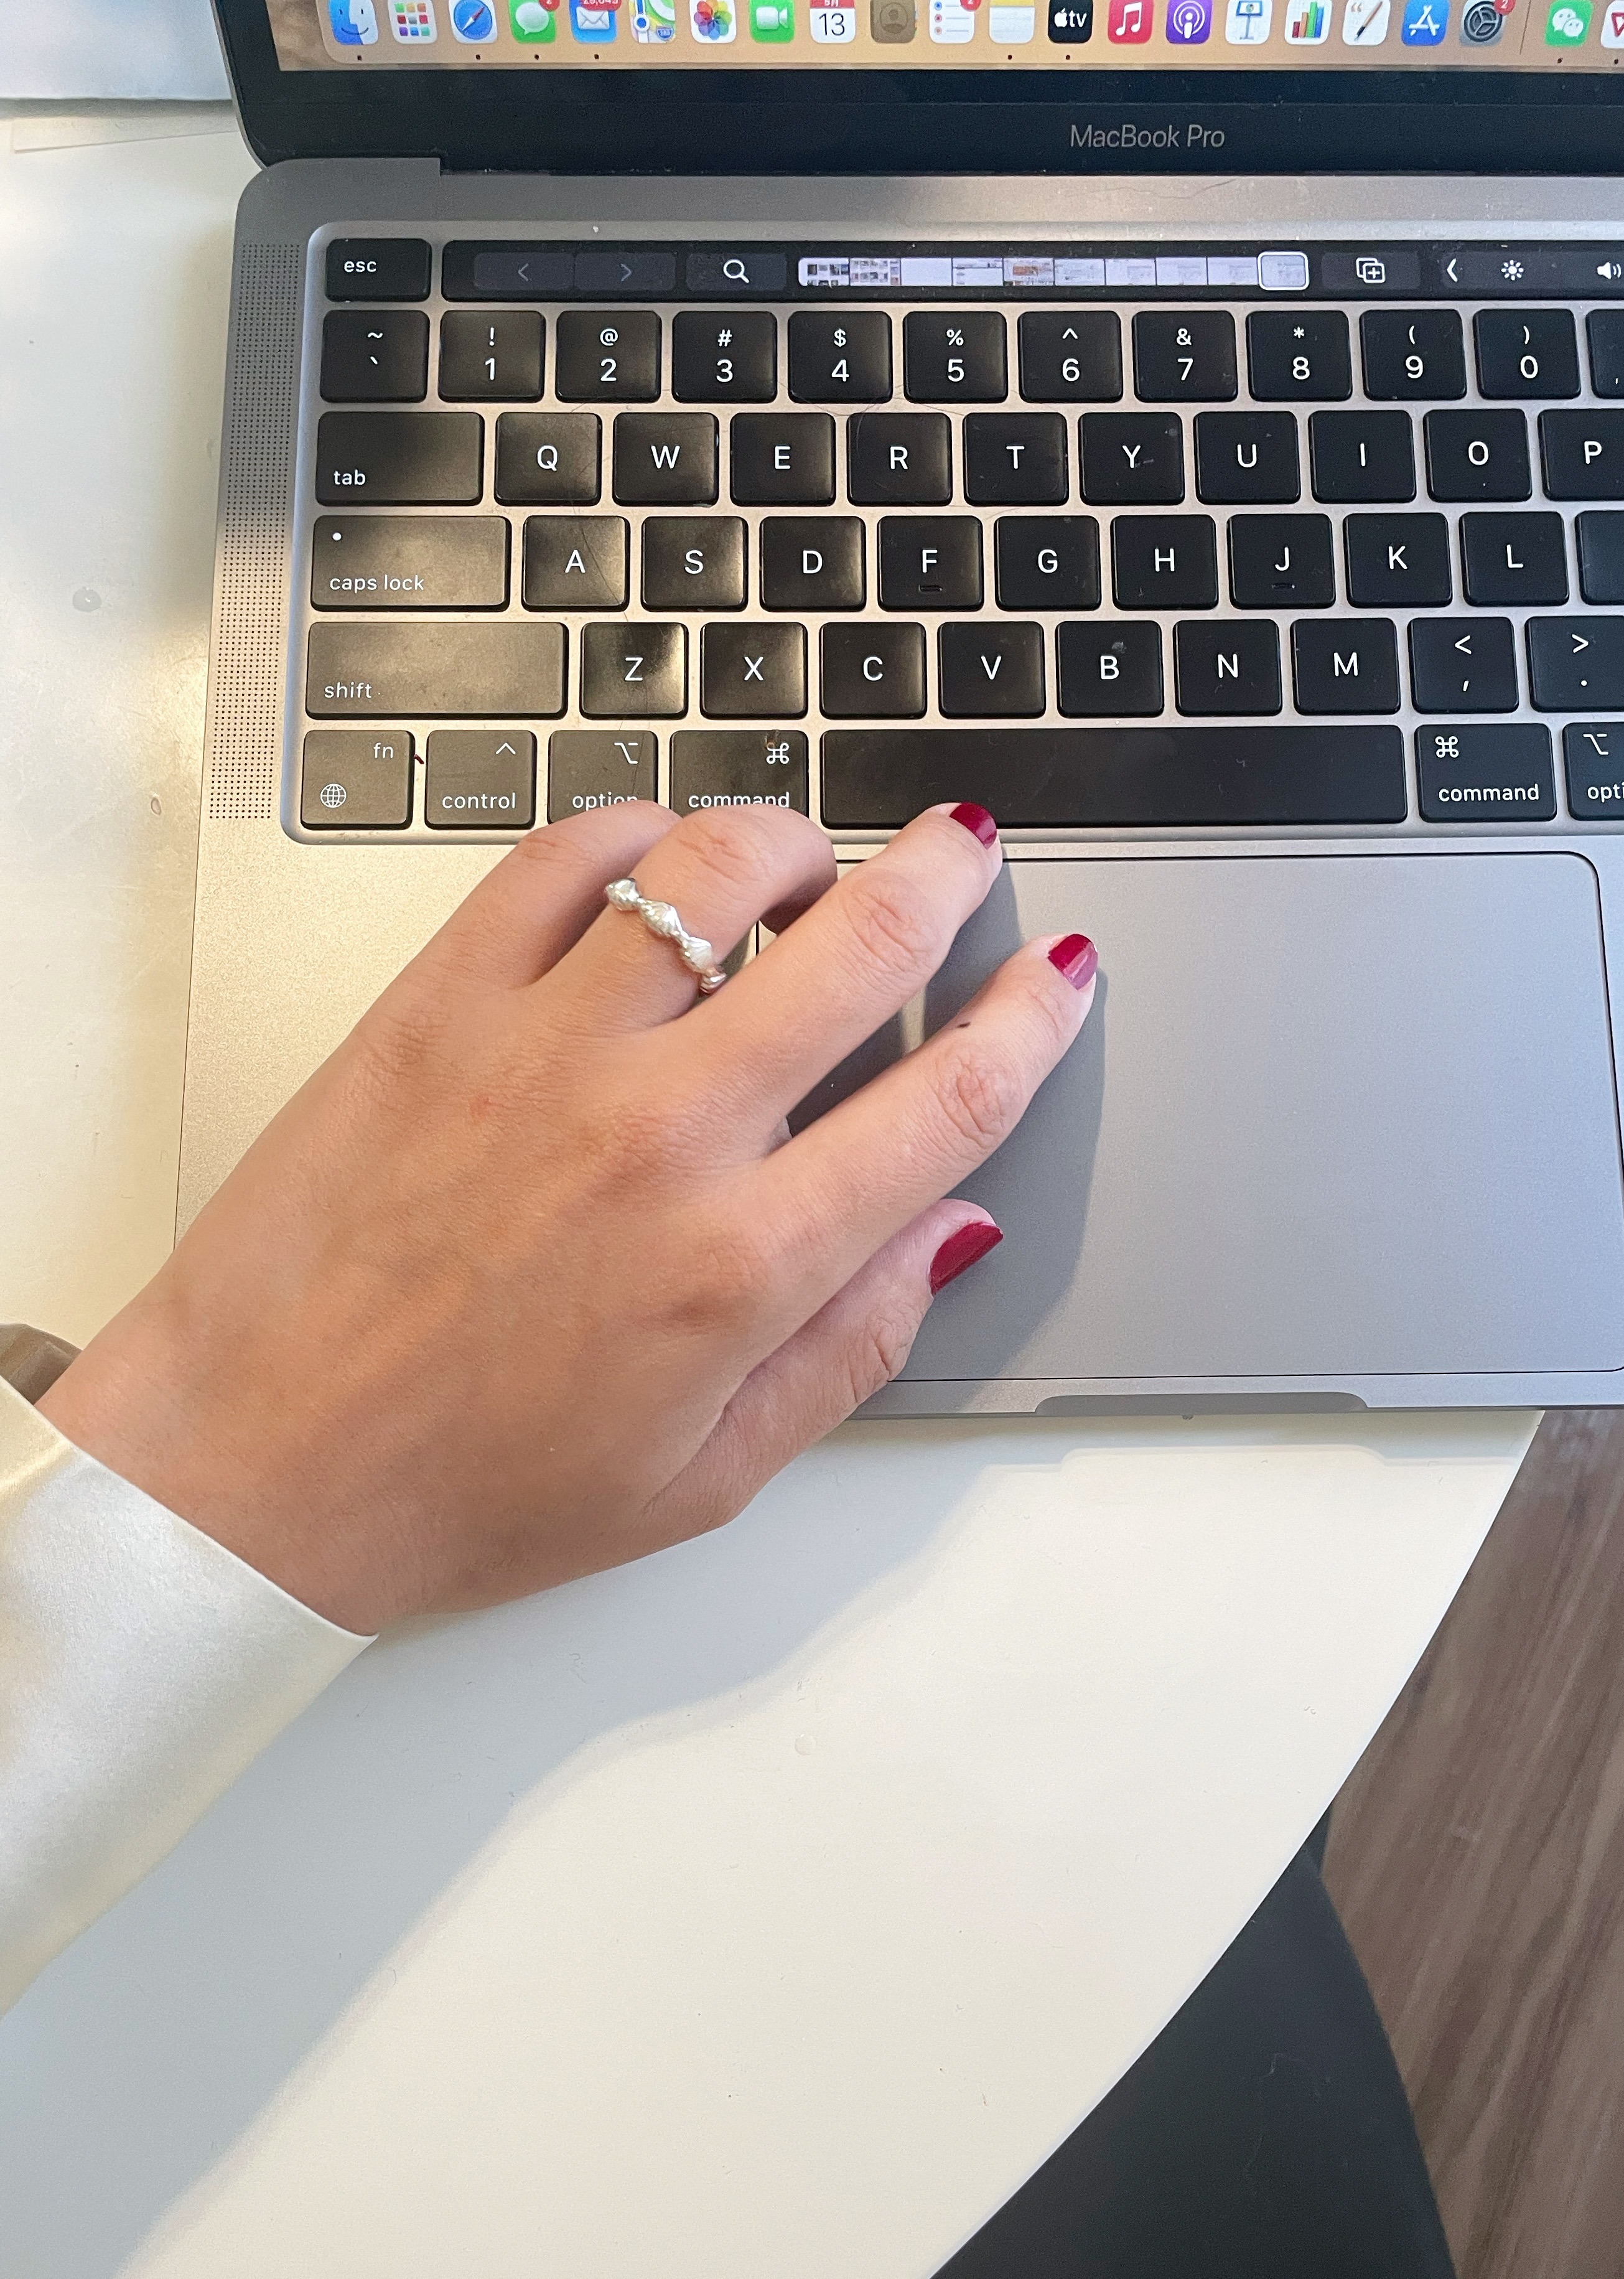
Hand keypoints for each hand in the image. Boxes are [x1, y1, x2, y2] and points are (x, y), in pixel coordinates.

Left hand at [39, 801, 1095, 1631]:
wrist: (251, 1468)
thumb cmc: (466, 1491)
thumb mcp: (704, 1476)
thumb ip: (852, 1346)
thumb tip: (953, 1228)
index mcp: (740, 1265)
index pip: (949, 1102)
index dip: (1032, 1022)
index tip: (1060, 976)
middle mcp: (658, 1135)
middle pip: (860, 946)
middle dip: (946, 877)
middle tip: (969, 847)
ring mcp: (541, 1050)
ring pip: (717, 868)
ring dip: (795, 841)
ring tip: (810, 859)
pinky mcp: (437, 1002)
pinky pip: (561, 855)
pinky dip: (635, 830)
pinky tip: (657, 859)